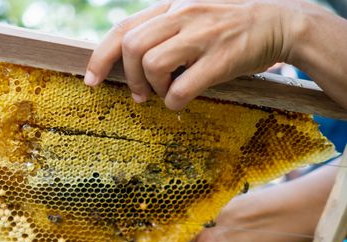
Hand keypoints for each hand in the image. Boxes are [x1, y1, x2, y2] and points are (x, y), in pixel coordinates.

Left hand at [84, 0, 303, 109]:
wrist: (281, 22)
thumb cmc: (229, 26)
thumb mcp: (192, 15)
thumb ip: (162, 30)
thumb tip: (130, 58)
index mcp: (171, 6)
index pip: (122, 28)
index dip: (100, 56)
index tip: (91, 80)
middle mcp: (182, 14)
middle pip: (132, 46)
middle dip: (129, 78)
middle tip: (139, 95)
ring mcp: (202, 35)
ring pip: (152, 64)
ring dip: (153, 88)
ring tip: (165, 93)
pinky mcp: (221, 58)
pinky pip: (181, 88)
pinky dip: (174, 102)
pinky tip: (182, 101)